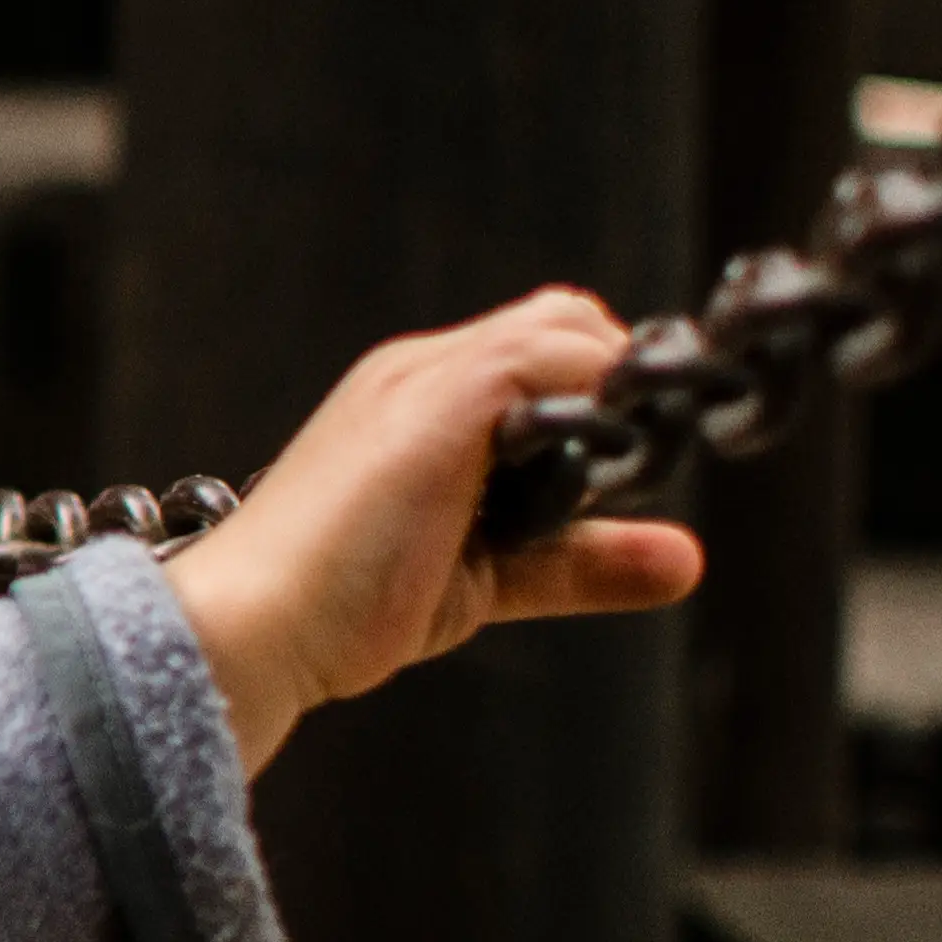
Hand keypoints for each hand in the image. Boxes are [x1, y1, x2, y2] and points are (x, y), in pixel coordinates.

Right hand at [160, 288, 706, 775]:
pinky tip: (620, 455)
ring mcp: (423, 378)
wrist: (254, 625)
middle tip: (645, 462)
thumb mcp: (486, 579)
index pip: (536, 348)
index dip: (600, 391)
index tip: (638, 458)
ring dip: (624, 386)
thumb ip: (578, 560)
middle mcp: (415, 370)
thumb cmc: (339, 610)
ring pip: (567, 325)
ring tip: (644, 463)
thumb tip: (687, 558)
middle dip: (620, 378)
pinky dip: (604, 393)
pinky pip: (551, 359)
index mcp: (411, 401)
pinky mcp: (440, 403)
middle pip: (561, 317)